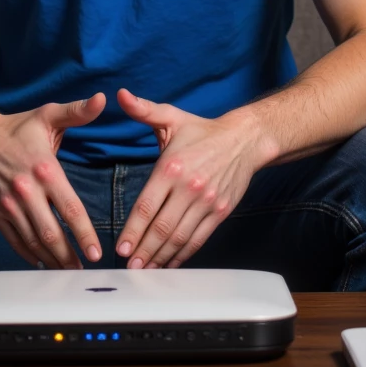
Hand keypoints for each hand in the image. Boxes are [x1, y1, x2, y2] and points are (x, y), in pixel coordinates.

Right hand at [0, 93, 105, 268]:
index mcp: (44, 169)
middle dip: (70, 257)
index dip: (84, 234)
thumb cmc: (16, 128)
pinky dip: (29, 255)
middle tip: (84, 271)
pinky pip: (14, 240)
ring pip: (33, 241)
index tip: (96, 252)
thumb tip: (101, 99)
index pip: (70, 208)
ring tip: (68, 271)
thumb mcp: (48, 115)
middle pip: (51, 233)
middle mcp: (26, 190)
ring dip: (52, 260)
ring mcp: (8, 204)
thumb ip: (77, 111)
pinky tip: (42, 262)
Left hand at [115, 88, 260, 268]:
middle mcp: (189, 188)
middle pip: (162, 227)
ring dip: (161, 257)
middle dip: (143, 251)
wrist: (245, 140)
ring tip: (145, 271)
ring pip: (180, 237)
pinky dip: (183, 254)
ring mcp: (206, 203)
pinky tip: (170, 263)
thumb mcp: (171, 117)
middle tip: (129, 268)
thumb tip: (121, 95)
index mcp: (172, 167)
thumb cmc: (202, 131)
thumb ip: (143, 110)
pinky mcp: (219, 212)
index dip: (133, 230)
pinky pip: (198, 239)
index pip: (147, 205)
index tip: (121, 247)